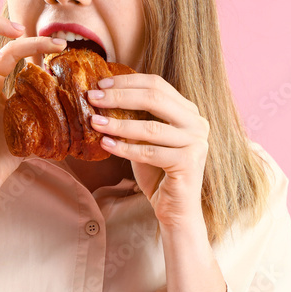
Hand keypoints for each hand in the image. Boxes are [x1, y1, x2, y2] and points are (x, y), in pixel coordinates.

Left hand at [87, 74, 209, 229]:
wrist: (175, 209)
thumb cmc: (158, 172)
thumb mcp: (145, 139)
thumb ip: (135, 118)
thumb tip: (103, 96)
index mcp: (188, 111)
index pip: (157, 85)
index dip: (127, 82)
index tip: (101, 84)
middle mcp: (197, 123)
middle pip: (154, 98)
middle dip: (120, 96)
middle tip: (93, 97)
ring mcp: (196, 142)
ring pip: (150, 127)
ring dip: (118, 124)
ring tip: (94, 122)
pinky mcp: (189, 163)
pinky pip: (149, 153)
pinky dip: (124, 148)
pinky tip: (106, 144)